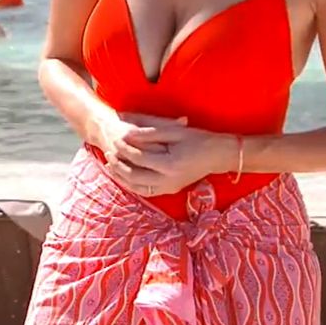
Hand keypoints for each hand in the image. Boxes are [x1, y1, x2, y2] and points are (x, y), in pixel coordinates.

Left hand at [106, 114, 231, 196]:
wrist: (217, 155)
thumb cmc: (197, 139)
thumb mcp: (174, 132)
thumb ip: (150, 133)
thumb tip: (127, 134)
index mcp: (170, 164)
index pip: (139, 157)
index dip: (125, 148)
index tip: (115, 138)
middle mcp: (169, 181)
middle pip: (134, 176)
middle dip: (118, 165)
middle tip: (108, 152)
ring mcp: (170, 188)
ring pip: (138, 188)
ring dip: (122, 177)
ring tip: (110, 164)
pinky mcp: (170, 190)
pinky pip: (145, 192)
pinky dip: (132, 185)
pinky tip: (123, 176)